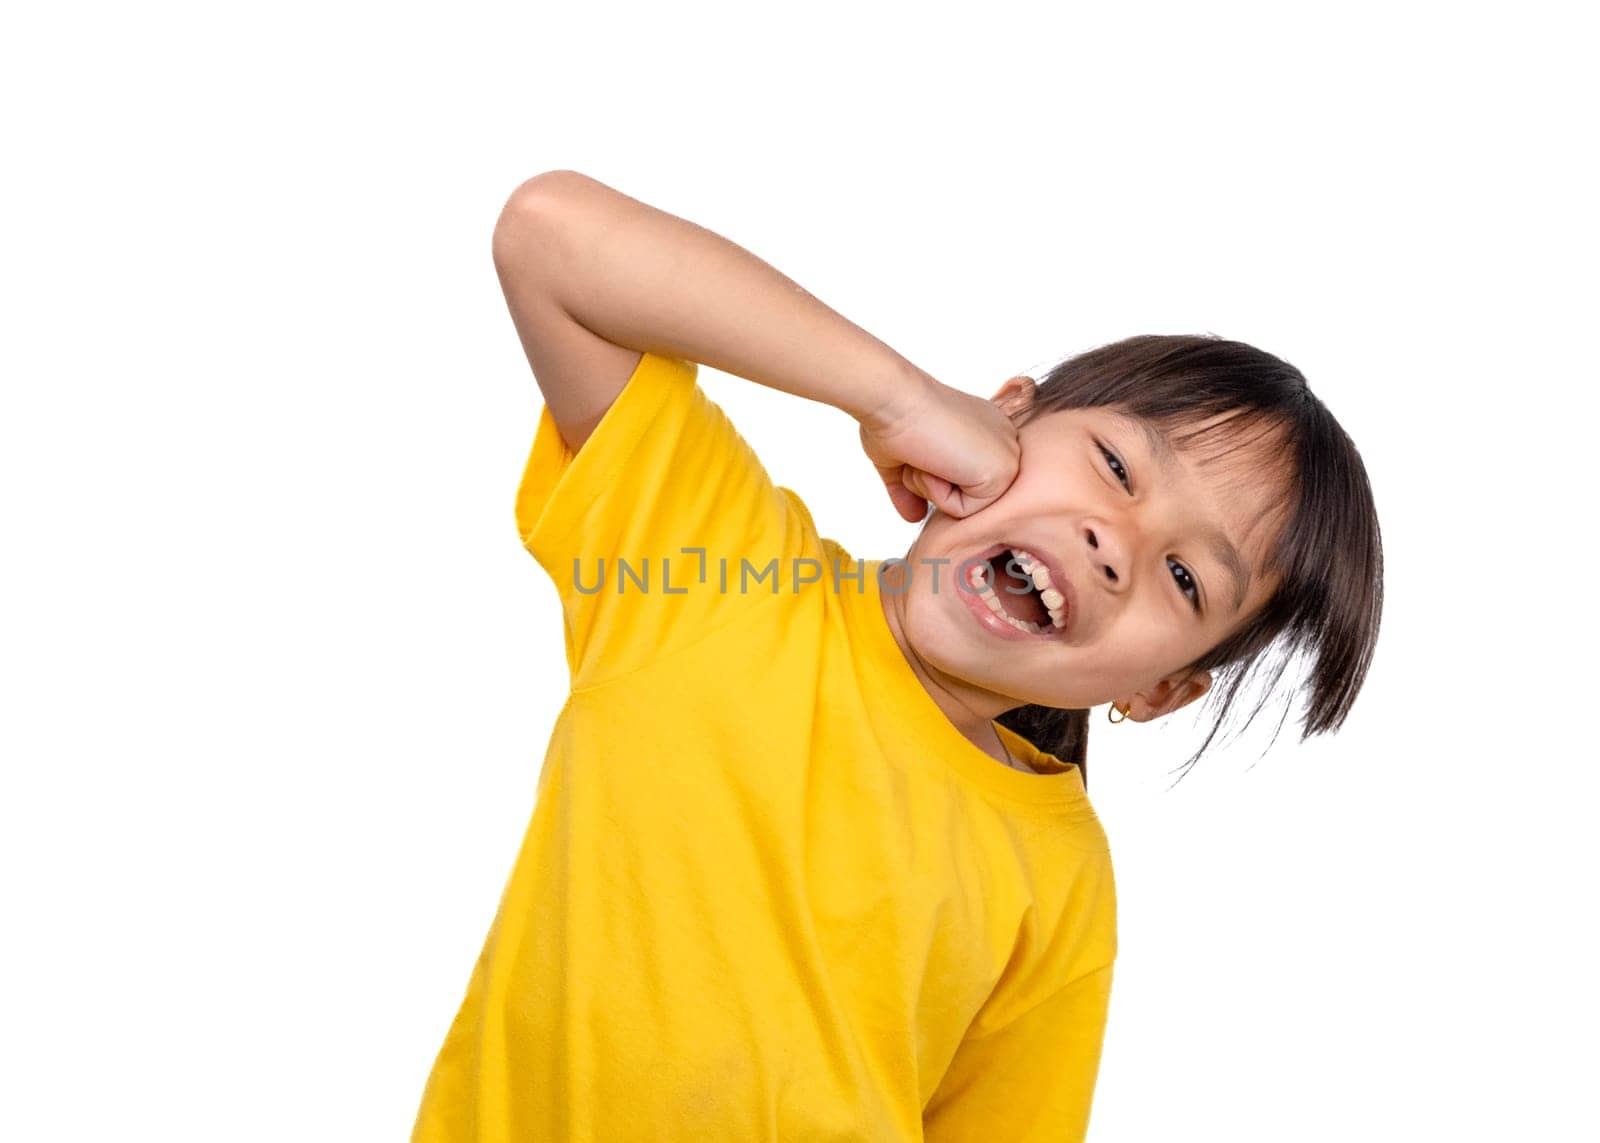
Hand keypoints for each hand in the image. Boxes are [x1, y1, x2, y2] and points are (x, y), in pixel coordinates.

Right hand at [858, 374, 1021, 522]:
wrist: (893, 398)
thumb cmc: (894, 417)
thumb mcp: (902, 459)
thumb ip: (913, 488)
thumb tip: (915, 516)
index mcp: (986, 432)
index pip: (962, 482)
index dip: (928, 477)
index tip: (918, 446)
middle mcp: (1002, 440)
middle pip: (965, 497)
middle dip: (930, 483)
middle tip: (921, 449)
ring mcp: (1007, 455)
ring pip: (966, 507)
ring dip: (932, 488)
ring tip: (927, 451)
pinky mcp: (1003, 471)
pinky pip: (965, 512)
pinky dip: (938, 493)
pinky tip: (935, 459)